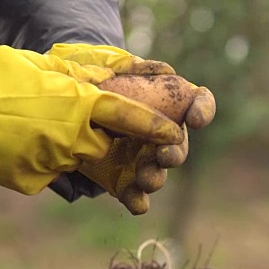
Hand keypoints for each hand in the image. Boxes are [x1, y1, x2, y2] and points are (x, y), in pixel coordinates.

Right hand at [0, 35, 181, 193]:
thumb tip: (106, 86)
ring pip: (76, 162)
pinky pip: (49, 174)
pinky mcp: (32, 181)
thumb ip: (80, 81)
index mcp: (78, 103)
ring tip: (35, 132)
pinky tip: (16, 144)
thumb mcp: (44, 69)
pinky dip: (39, 161)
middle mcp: (72, 136)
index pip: (129, 116)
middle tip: (82, 134)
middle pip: (105, 148)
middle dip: (103, 145)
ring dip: (65, 151)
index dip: (154, 127)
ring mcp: (52, 162)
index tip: (173, 135)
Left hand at [48, 44, 215, 213]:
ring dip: (156, 177)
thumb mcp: (107, 63)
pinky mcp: (121, 178)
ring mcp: (142, 157)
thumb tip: (164, 72)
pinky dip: (138, 200)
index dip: (203, 109)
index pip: (199, 101)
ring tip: (146, 178)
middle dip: (176, 154)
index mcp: (167, 102)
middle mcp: (160, 133)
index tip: (195, 118)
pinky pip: (134, 193)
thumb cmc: (95, 80)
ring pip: (158, 172)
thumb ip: (133, 66)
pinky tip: (137, 204)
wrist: (65, 105)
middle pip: (180, 146)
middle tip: (165, 156)